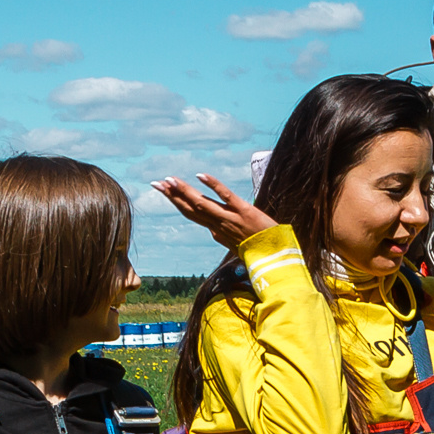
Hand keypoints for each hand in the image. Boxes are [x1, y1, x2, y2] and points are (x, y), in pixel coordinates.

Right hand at [153, 174, 276, 249]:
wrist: (278, 258)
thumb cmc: (261, 251)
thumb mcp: (238, 246)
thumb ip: (225, 235)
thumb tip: (213, 232)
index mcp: (217, 232)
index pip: (192, 215)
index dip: (177, 203)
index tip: (165, 191)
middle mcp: (220, 225)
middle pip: (191, 208)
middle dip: (172, 196)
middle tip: (156, 183)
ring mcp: (230, 218)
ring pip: (202, 203)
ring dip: (185, 191)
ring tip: (170, 179)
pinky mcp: (244, 211)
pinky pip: (226, 196)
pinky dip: (213, 185)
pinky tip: (200, 175)